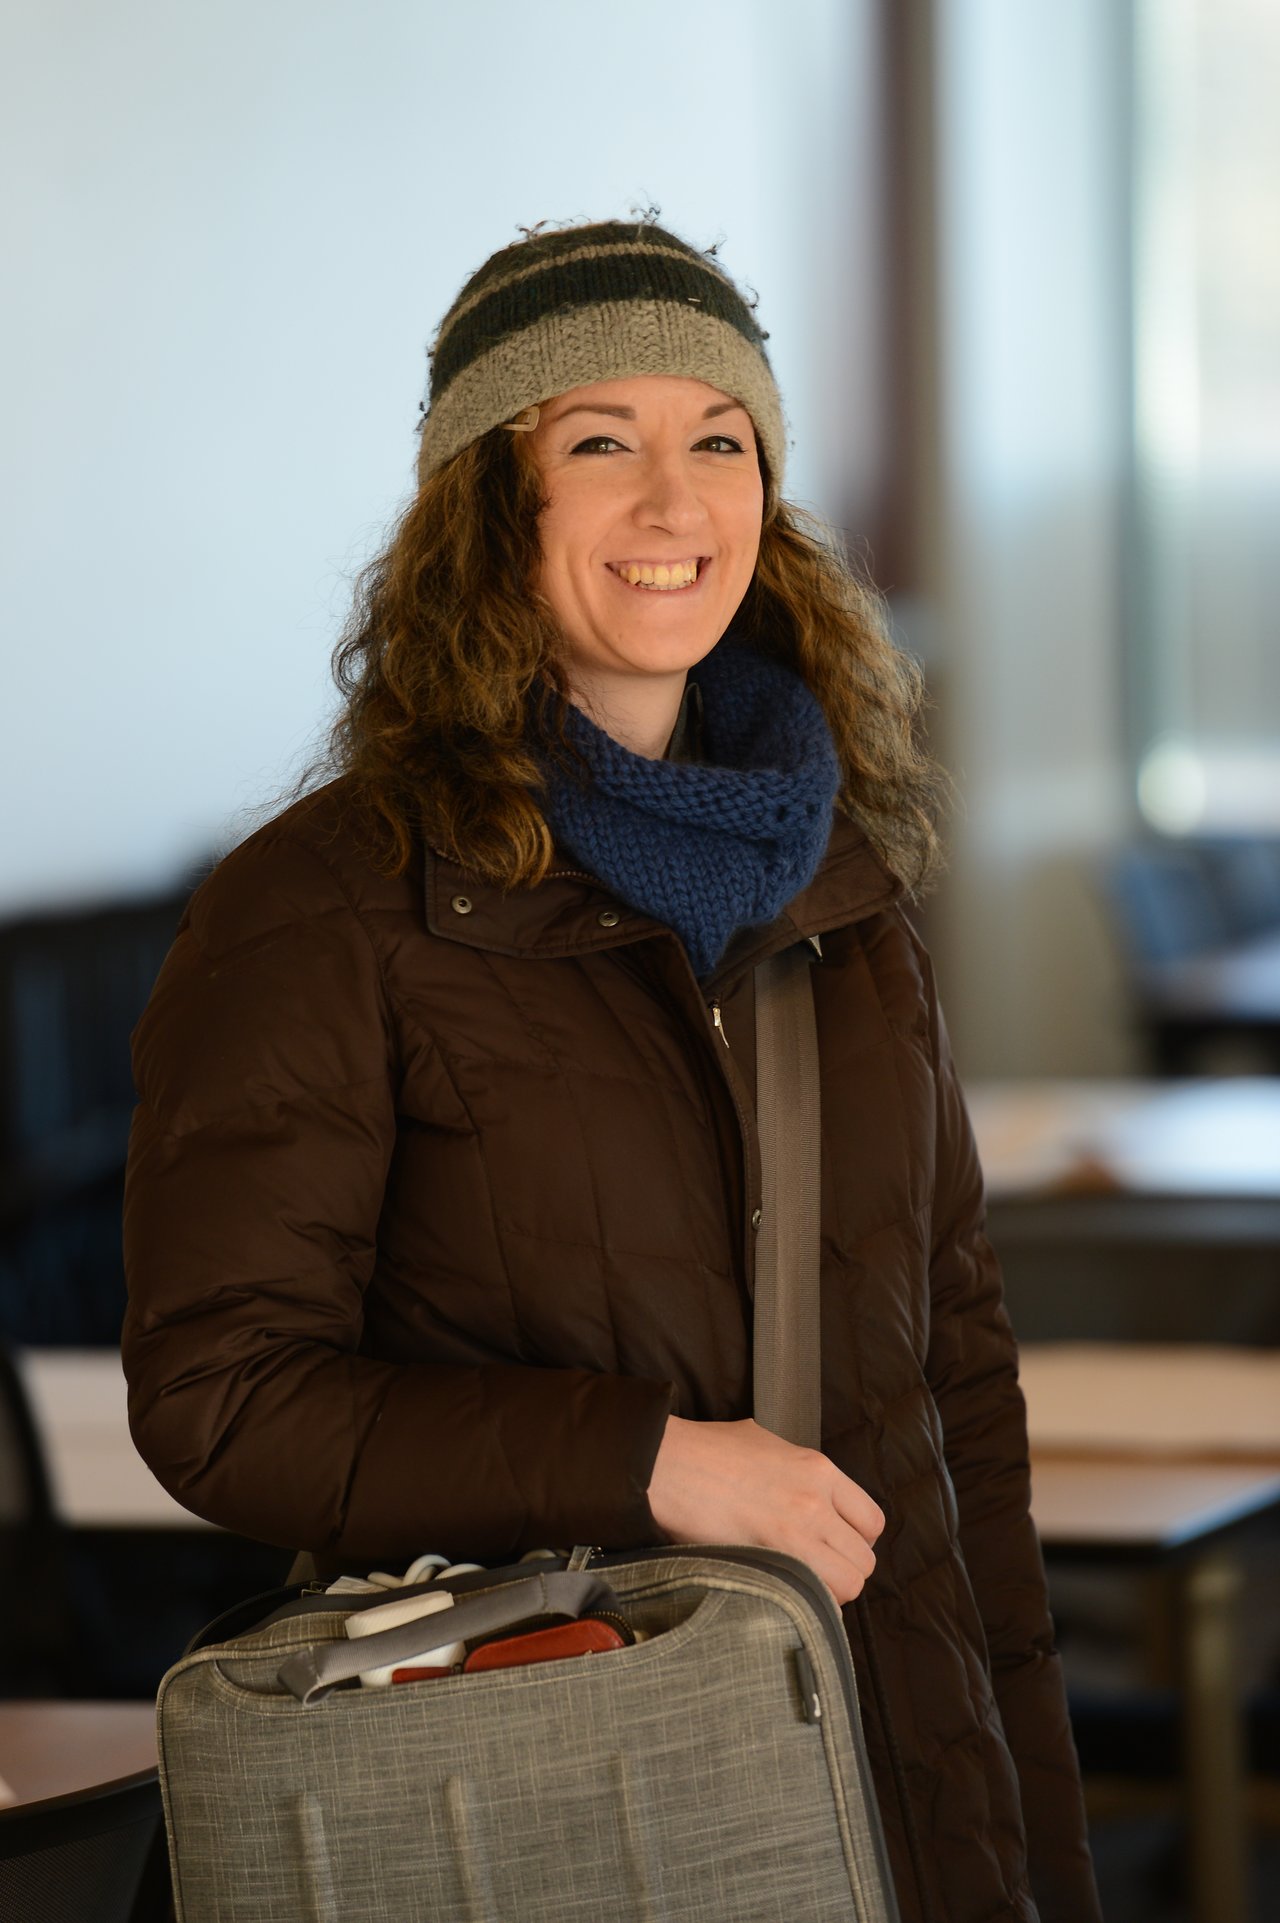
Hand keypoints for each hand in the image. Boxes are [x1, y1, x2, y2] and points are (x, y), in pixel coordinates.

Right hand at [646, 1415, 884, 1605]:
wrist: (664, 1465)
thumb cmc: (704, 1450)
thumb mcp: (762, 1441)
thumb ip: (792, 1465)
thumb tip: (796, 1481)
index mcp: (818, 1470)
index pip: (872, 1521)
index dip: (856, 1541)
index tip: (836, 1547)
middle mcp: (816, 1502)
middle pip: (864, 1559)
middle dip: (844, 1570)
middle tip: (816, 1571)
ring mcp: (796, 1534)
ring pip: (850, 1584)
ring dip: (831, 1591)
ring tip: (801, 1585)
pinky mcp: (771, 1561)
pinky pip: (817, 1600)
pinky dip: (810, 1606)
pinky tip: (785, 1595)